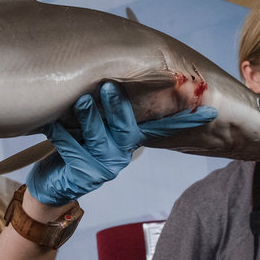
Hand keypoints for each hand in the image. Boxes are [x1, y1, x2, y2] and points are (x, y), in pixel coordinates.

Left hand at [26, 82, 216, 205]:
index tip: (208, 111)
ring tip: (81, 101)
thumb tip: (117, 72)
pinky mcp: (85, 176)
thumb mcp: (94, 126)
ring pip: (100, 138)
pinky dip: (62, 135)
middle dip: (119, 106)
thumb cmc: (73, 148)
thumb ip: (108, 108)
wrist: (53, 186)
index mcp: (128, 140)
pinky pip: (74, 150)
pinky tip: (52, 125)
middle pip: (128, 128)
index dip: (183, 120)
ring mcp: (105, 167)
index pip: (161, 128)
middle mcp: (122, 154)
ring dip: (90, 118)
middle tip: (108, 85)